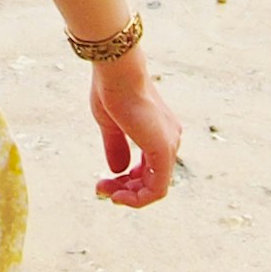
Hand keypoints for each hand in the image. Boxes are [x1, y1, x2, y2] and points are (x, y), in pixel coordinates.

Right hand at [88, 50, 179, 207]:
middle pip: (151, 180)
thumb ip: (117, 148)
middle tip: (100, 189)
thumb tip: (117, 171)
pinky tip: (117, 196)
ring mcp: (169, 145)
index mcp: (159, 131)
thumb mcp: (111, 125)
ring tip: (105, 192)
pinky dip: (137, 198)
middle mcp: (170, 139)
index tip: (103, 182)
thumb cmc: (112, 91)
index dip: (126, 181)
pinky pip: (156, 189)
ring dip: (128, 196)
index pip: (148, 169)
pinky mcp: (163, 151)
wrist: (117, 72)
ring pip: (155, 188)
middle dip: (125, 190)